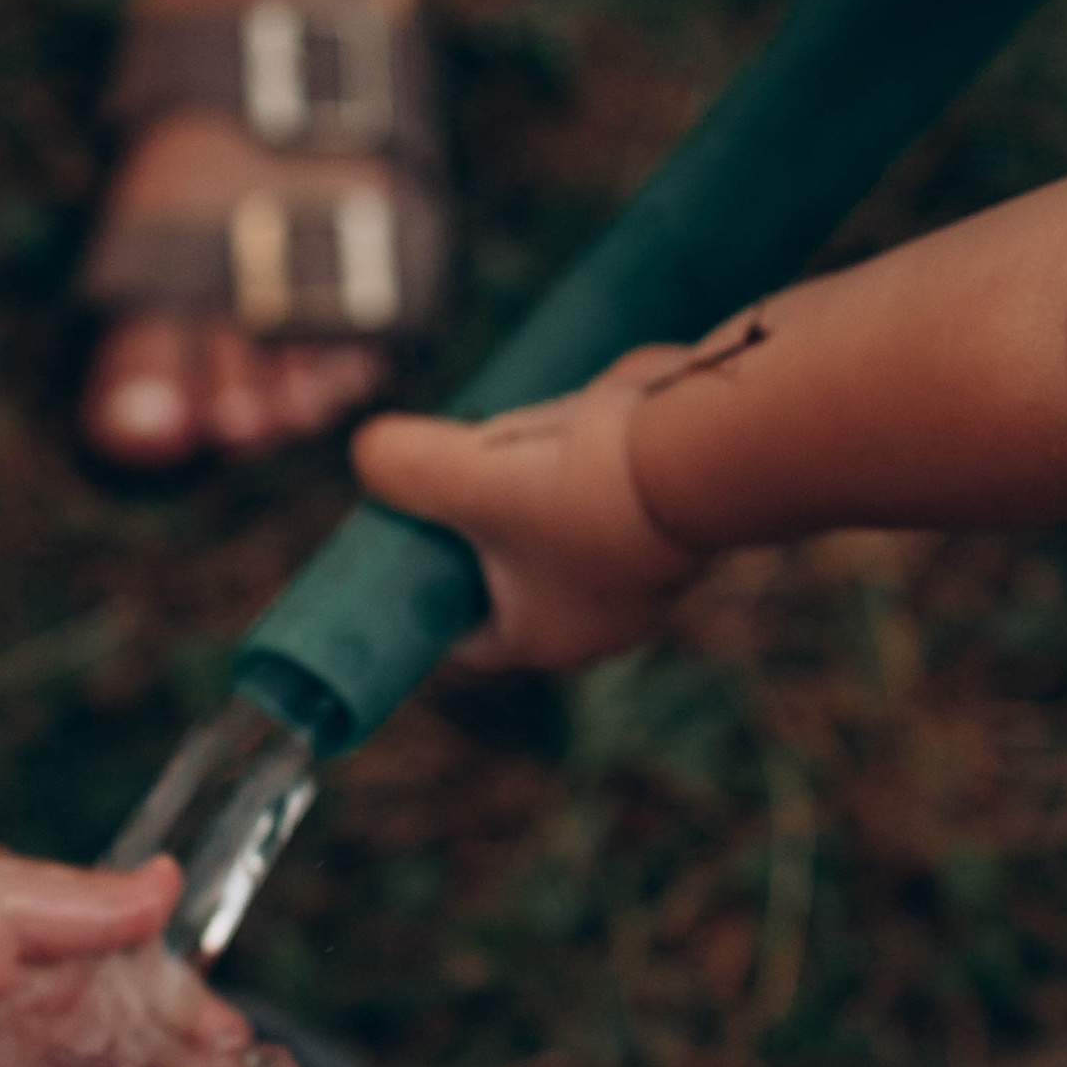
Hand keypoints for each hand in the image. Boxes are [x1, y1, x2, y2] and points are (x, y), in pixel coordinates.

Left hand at [354, 348, 706, 668]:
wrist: (701, 450)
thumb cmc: (583, 489)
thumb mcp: (463, 476)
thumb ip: (401, 468)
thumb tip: (366, 453)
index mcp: (545, 638)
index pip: (465, 641)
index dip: (424, 602)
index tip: (399, 553)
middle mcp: (598, 617)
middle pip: (506, 582)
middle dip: (472, 534)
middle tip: (437, 486)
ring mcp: (638, 568)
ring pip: (553, 535)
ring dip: (523, 492)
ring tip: (495, 444)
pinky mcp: (665, 518)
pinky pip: (600, 497)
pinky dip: (574, 465)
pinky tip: (555, 425)